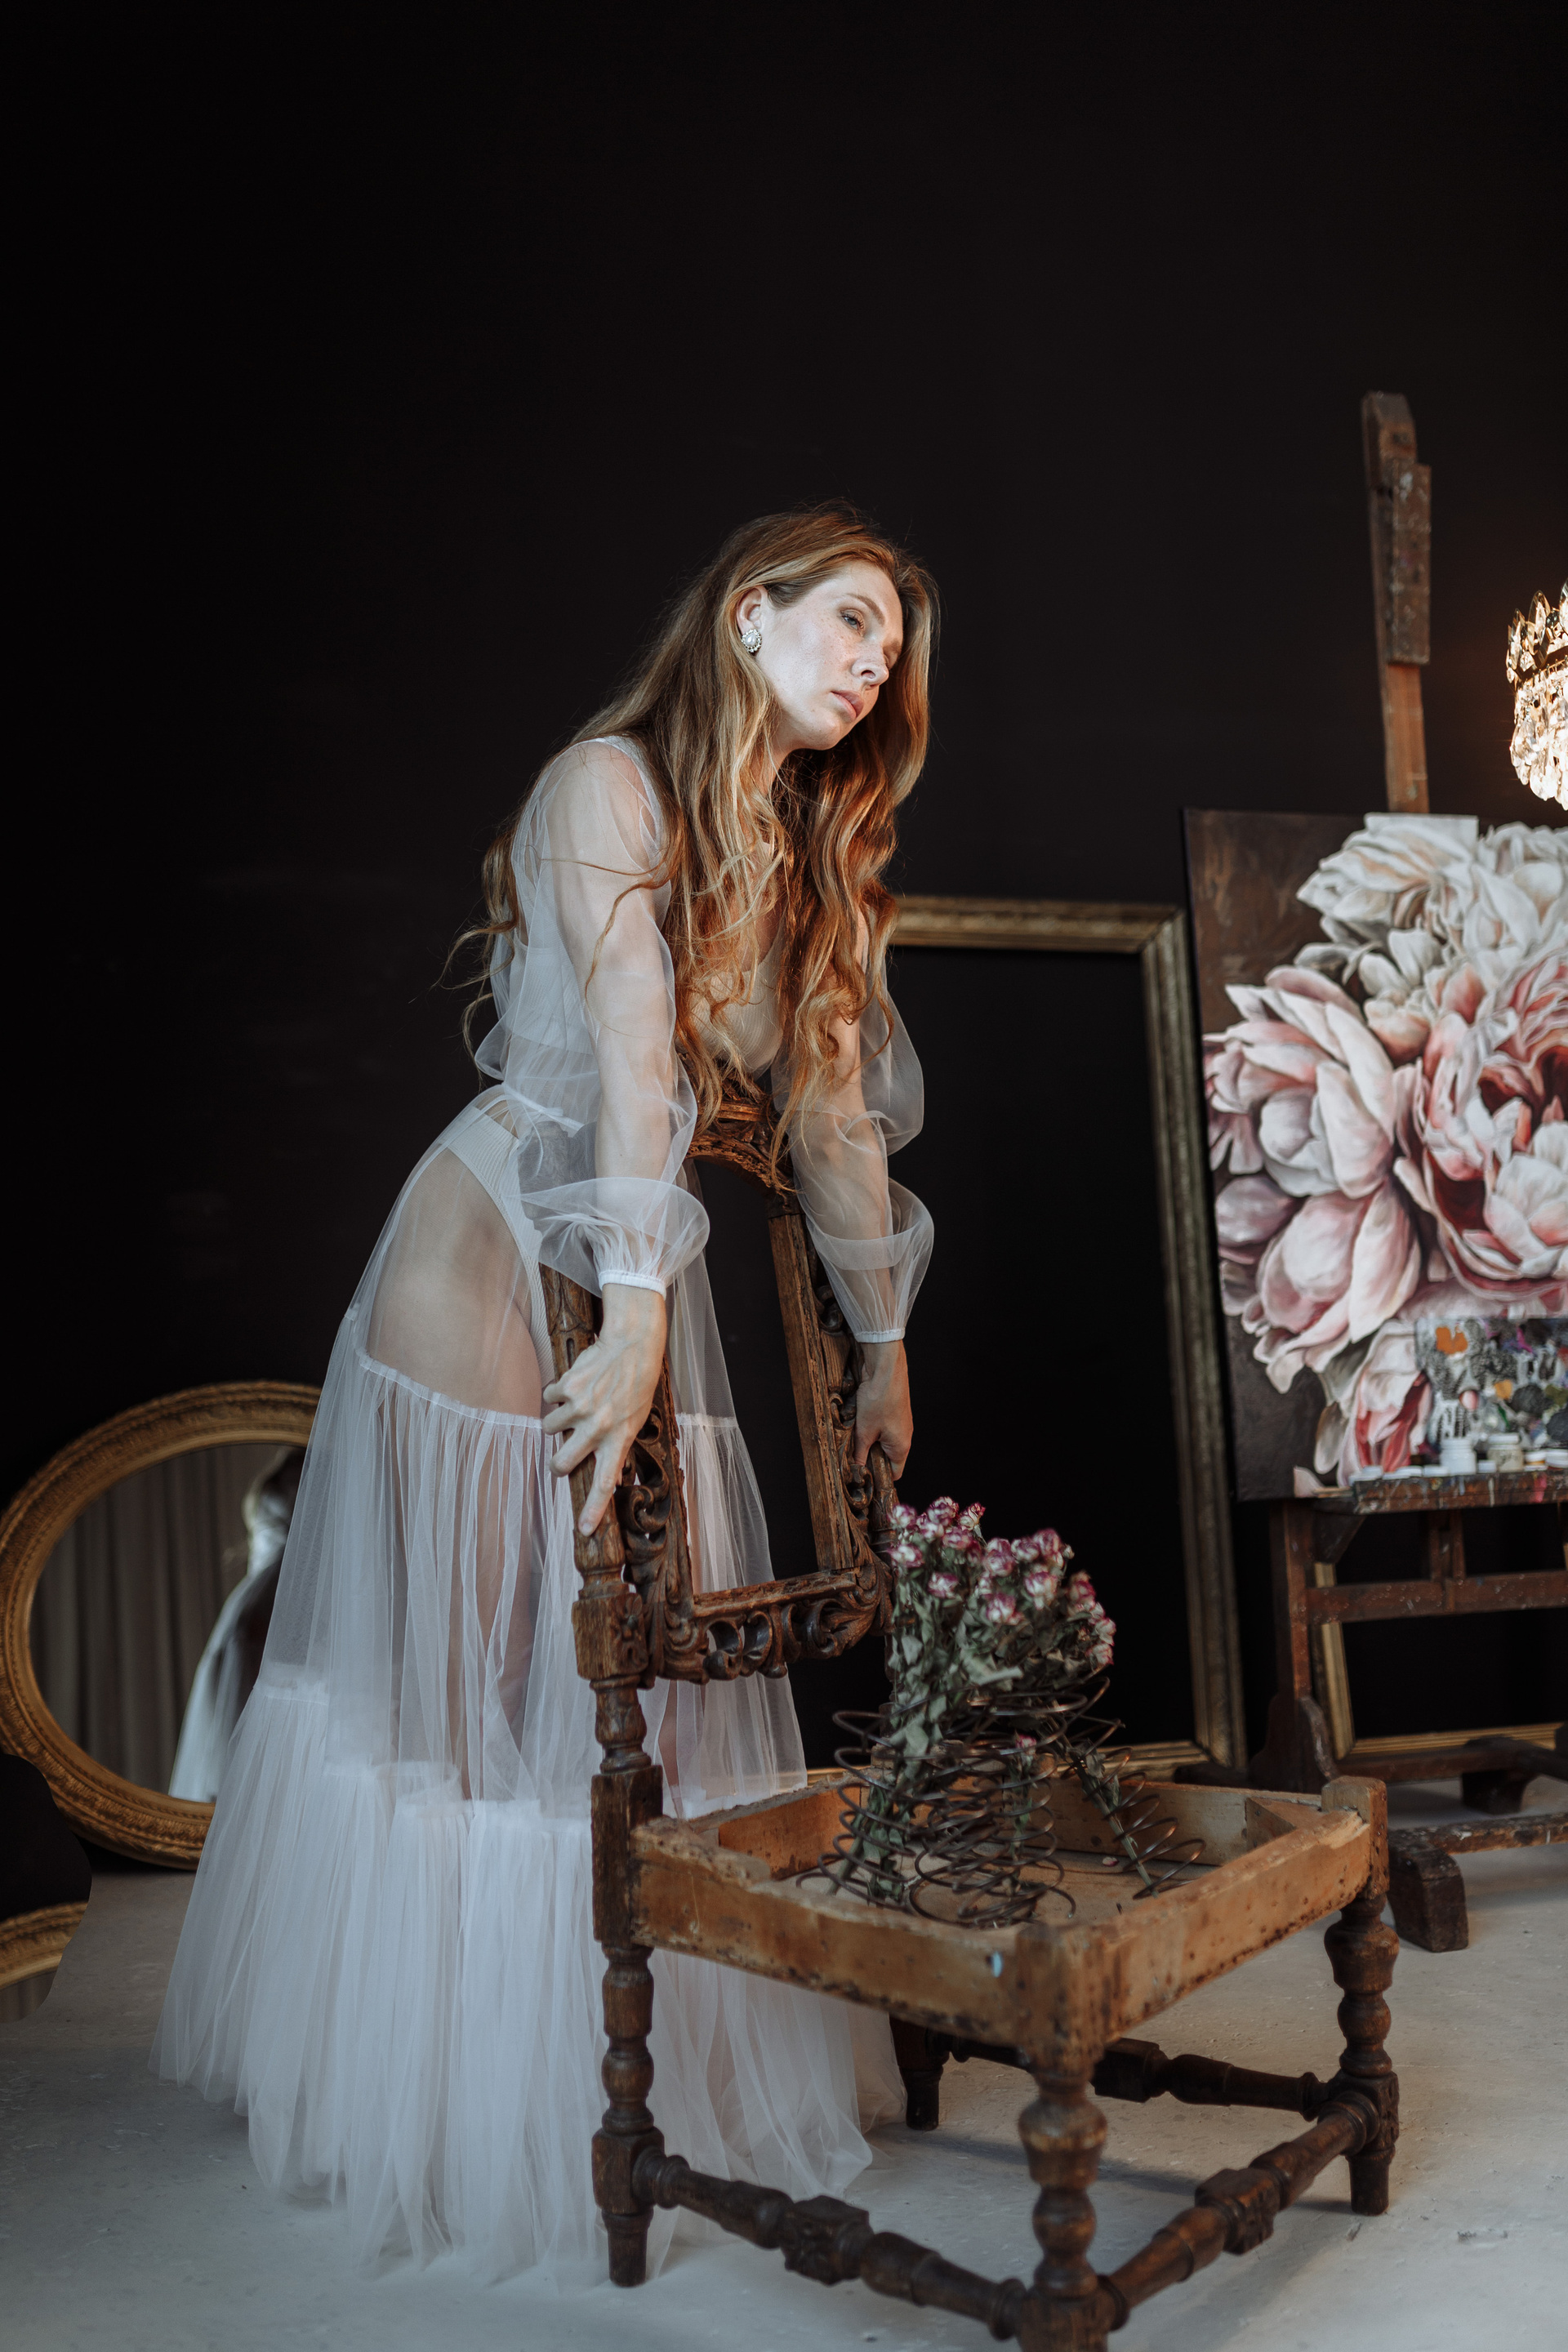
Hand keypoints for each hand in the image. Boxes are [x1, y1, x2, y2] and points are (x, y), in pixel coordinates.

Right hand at [543, 1283, 667, 1534]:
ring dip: (557, 1421)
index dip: (593, 1508)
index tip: (583, 1530)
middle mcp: (598, 1426)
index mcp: (619, 1437)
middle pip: (562, 1463)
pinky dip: (556, 1394)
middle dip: (557, 1464)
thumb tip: (609, 1474)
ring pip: (550, 1428)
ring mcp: (580, 1407)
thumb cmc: (636, 1384)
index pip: (606, 1482)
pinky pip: (549, 1398)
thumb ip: (618, 1446)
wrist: (632, 1344)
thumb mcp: (636, 1420)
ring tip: (577, 1406)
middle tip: (561, 1458)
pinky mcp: (567, 1386)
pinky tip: (574, 1384)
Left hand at [853, 1338, 911, 1480]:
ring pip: (884, 1440)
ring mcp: (901, 1423)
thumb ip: (860, 1453)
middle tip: (853, 1456)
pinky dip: (872, 1427)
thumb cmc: (879, 1400)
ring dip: (870, 1441)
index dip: (880, 1478)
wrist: (885, 1369)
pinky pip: (884, 1427)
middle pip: (888, 1457)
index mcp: (901, 1447)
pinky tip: (859, 1421)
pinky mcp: (895, 1411)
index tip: (865, 1478)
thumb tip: (857, 1469)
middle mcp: (905, 1437)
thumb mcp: (865, 1431)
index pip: (894, 1473)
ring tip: (855, 1436)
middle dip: (871, 1457)